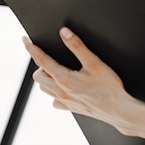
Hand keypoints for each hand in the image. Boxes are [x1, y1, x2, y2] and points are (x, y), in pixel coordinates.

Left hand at [22, 27, 144, 139]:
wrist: (119, 111)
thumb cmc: (109, 87)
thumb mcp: (95, 62)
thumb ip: (77, 46)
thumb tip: (64, 33)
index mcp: (64, 79)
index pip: (41, 60)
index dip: (31, 48)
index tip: (25, 40)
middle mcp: (60, 92)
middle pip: (38, 76)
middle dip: (40, 65)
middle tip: (50, 56)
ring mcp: (65, 102)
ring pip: (45, 88)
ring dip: (46, 78)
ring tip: (56, 70)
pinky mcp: (71, 109)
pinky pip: (55, 101)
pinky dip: (55, 92)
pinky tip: (65, 87)